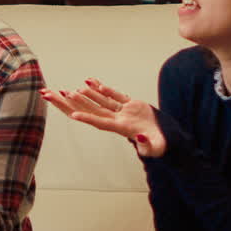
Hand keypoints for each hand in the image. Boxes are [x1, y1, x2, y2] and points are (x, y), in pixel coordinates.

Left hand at [41, 78, 165, 157]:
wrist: (166, 137)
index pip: (101, 122)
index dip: (88, 118)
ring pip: (103, 102)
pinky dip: (106, 90)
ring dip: (89, 95)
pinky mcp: (131, 105)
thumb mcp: (156, 147)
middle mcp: (118, 120)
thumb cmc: (161, 144)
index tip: (74, 115)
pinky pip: (115, 96)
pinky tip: (94, 83)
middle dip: (79, 103)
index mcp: (122, 129)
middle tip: (64, 95)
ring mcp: (123, 112)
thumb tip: (141, 138)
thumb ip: (148, 145)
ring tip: (76, 88)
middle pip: (95, 110)